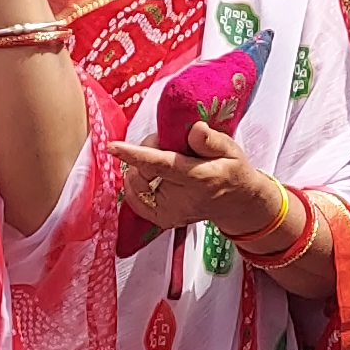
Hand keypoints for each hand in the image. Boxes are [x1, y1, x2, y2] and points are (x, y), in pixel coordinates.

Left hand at [114, 115, 295, 244]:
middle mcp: (180, 201)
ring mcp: (168, 214)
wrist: (236, 203)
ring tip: (167, 160)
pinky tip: (155, 175)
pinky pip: (134, 197)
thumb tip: (195, 129)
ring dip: (142, 166)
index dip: (135, 155)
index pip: (162, 166)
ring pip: (134, 182)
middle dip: (148, 150)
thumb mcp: (231, 150)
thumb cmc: (231, 172)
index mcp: (198, 179)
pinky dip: (139, 181)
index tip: (113, 147)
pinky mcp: (159, 220)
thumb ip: (212, 140)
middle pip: (142, 170)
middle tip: (170, 144)